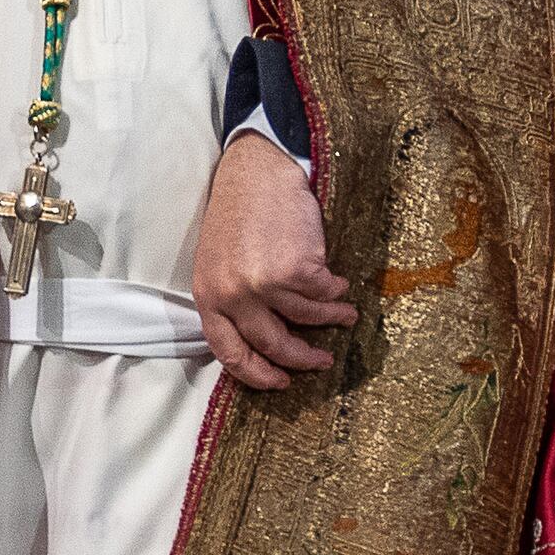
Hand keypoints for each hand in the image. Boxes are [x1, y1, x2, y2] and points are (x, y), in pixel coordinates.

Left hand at [190, 132, 357, 391]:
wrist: (258, 171)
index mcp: (209, 297)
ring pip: (306, 318)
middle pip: (272, 345)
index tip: (280, 382)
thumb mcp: (219, 263)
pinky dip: (336, 291)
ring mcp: (265, 284)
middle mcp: (233, 295)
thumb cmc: (240, 215)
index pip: (229, 353)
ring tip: (345, 316)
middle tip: (321, 362)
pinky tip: (339, 284)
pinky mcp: (297, 269)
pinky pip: (324, 292)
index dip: (257, 374)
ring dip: (331, 319)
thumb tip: (264, 341)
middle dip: (302, 359)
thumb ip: (232, 301)